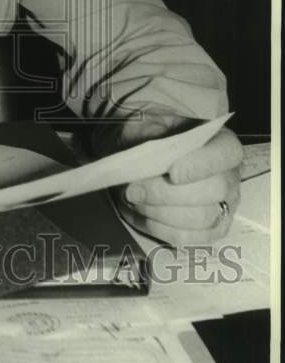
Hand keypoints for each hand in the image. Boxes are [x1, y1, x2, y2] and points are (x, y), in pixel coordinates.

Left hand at [116, 126, 242, 245]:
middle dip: (167, 193)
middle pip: (213, 190)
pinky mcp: (209, 231)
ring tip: (133, 199)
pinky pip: (188, 238)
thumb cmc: (149, 138)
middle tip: (133, 190)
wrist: (143, 158)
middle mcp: (229, 176)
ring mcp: (223, 206)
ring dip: (159, 212)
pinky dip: (159, 228)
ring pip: (201, 218)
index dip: (202, 164)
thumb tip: (145, 158)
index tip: (172, 173)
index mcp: (220, 142)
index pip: (226, 153)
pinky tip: (141, 214)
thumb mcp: (145, 124)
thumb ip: (146, 135)